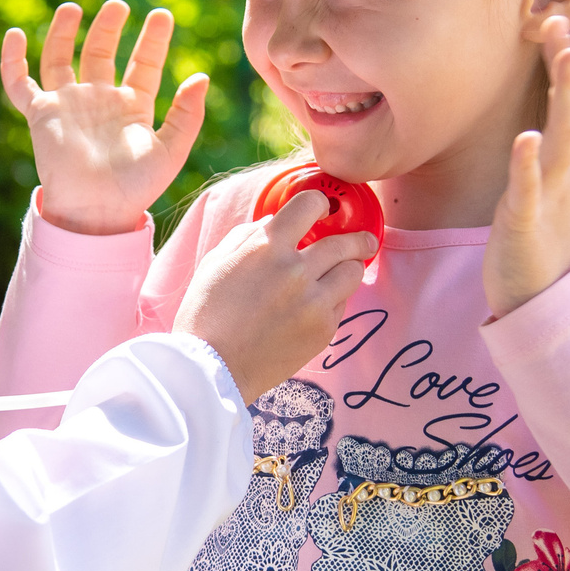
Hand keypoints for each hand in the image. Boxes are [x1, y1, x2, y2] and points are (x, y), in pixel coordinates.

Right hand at [1, 0, 209, 235]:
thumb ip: (187, 115)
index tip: (162, 15)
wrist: (96, 210)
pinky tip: (14, 34)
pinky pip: (20, 83)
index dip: (152, 40)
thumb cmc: (135, 187)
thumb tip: (201, 77)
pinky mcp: (42, 113)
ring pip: (60, 59)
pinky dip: (12, 60)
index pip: (143, 64)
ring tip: (73, 8)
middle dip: (108, 28)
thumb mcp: (170, 150)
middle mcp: (99, 100)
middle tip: (117, 6)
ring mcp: (68, 104)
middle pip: (101, 53)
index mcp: (132, 107)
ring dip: (64, 32)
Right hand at [175, 193, 375, 401]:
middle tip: (363, 241)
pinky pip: (342, 304)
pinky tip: (319, 304)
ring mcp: (314, 302)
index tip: (322, 208)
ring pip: (353, 272)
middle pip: (345, 242)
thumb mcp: (216, 261)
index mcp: (267, 246)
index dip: (320, 202)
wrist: (212, 367)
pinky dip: (334, 300)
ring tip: (345, 271)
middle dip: (357, 238)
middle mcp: (296, 270)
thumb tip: (274, 222)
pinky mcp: (323, 330)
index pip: (310, 204)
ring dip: (350, 268)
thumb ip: (248, 235)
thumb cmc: (206, 313)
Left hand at [484, 14, 569, 318]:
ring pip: (563, 141)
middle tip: (561, 21)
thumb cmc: (537, 240)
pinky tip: (527, 136)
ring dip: (565, 99)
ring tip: (566, 57)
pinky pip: (530, 189)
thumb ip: (547, 151)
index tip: (556, 21)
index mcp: (567, 164)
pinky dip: (530, 162)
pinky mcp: (528, 224)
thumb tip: (542, 121)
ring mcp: (550, 197)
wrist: (539, 300)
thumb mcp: (545, 187)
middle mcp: (565, 174)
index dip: (568, 63)